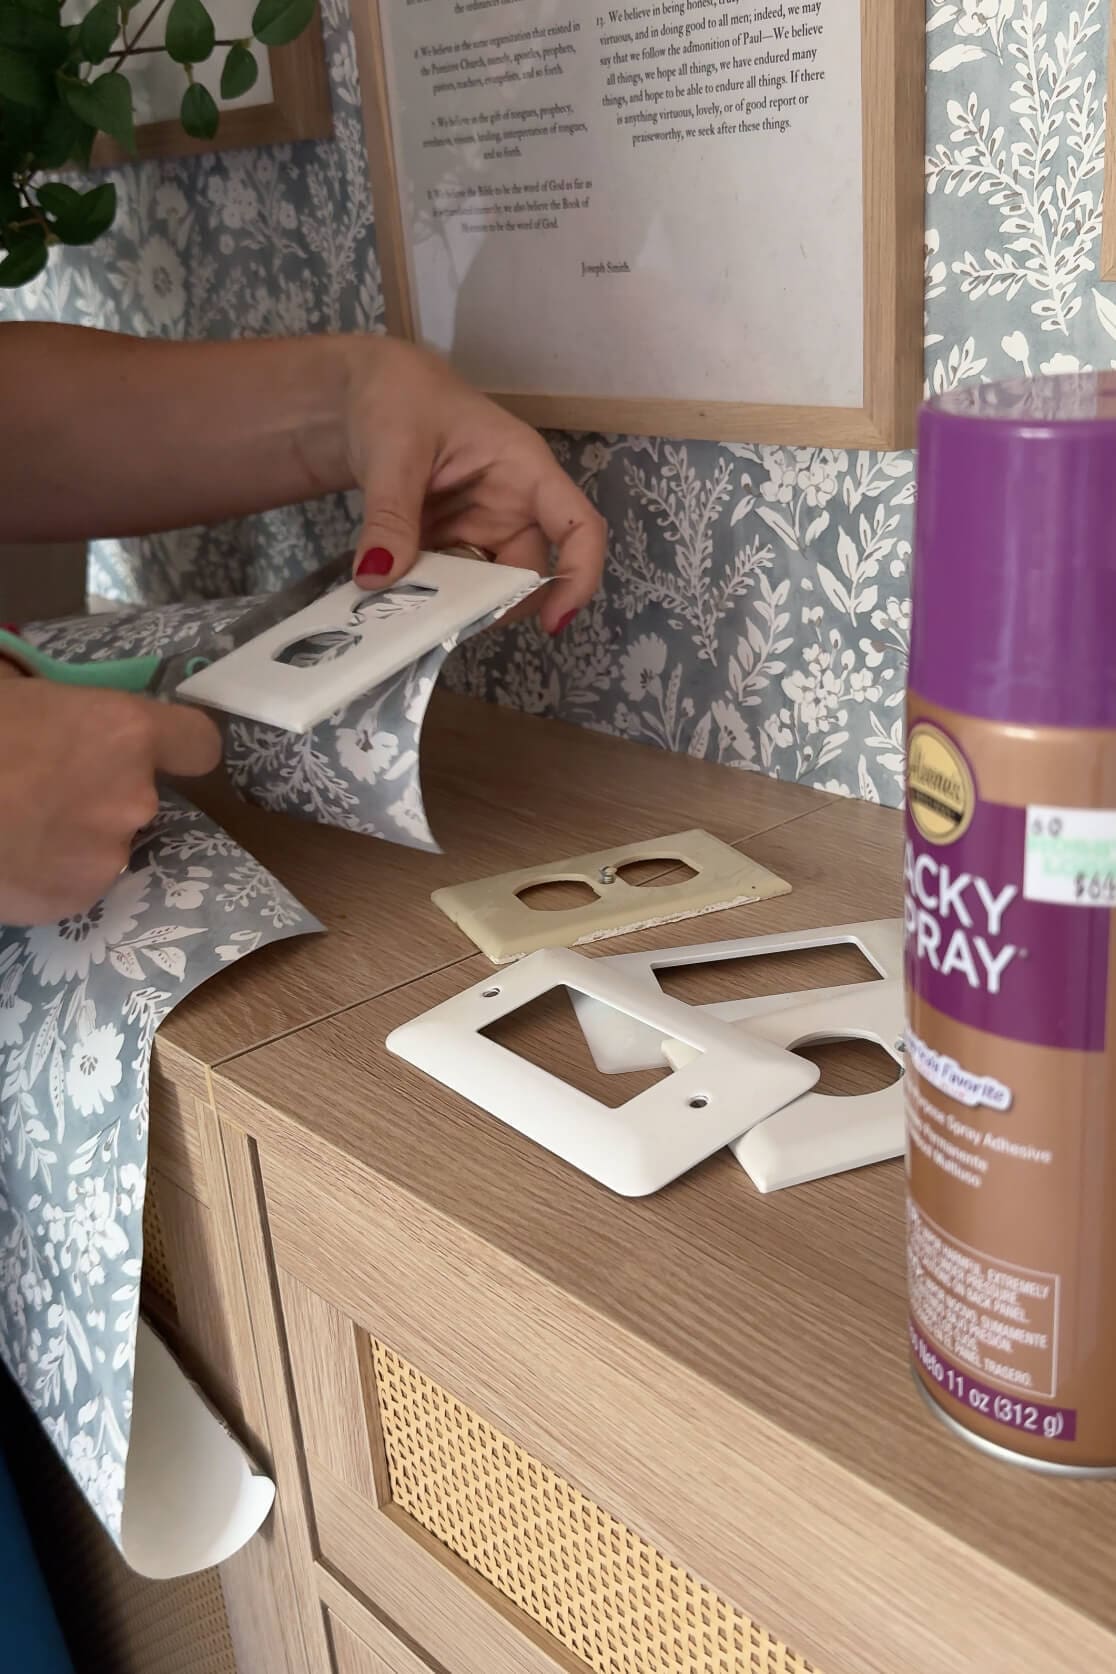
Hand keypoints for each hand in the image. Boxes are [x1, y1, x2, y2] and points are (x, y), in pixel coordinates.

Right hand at [0, 668, 221, 925]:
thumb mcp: (10, 689)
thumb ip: (51, 700)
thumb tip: (42, 696)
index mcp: (124, 732)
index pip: (197, 743)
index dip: (179, 746)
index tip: (157, 751)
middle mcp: (133, 799)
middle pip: (139, 798)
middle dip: (98, 794)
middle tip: (39, 786)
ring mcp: (105, 858)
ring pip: (101, 845)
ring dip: (70, 838)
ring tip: (12, 827)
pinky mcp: (71, 902)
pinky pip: (69, 883)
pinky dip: (44, 875)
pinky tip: (5, 858)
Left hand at [341, 339, 606, 633]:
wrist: (355, 388)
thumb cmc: (395, 395)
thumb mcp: (393, 450)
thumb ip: (391, 516)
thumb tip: (378, 579)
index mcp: (523, 469)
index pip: (578, 527)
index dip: (579, 576)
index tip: (551, 624)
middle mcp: (511, 504)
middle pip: (525, 572)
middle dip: (491, 605)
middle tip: (441, 625)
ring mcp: (477, 526)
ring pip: (482, 585)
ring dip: (450, 605)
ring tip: (404, 613)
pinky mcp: (445, 540)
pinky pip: (445, 581)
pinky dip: (423, 595)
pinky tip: (391, 601)